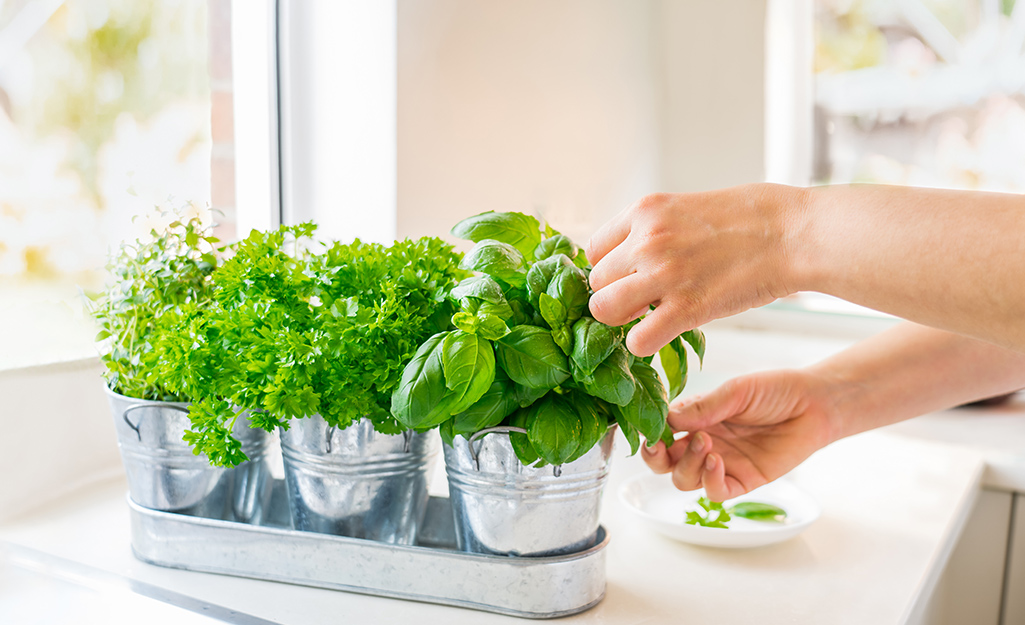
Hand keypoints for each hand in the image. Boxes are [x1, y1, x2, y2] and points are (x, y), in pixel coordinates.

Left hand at [586, 184, 804, 356]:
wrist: (793, 233)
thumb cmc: (752, 218)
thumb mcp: (688, 206)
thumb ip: (656, 229)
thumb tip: (634, 256)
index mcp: (645, 211)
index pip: (594, 250)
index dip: (610, 270)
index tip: (629, 278)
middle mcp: (646, 240)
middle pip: (596, 283)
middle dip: (615, 296)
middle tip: (642, 302)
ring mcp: (663, 274)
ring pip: (603, 310)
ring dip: (621, 321)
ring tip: (647, 318)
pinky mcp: (686, 308)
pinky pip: (637, 340)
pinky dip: (644, 344)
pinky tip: (663, 335)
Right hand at [642, 369, 841, 500]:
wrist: (814, 404)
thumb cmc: (775, 391)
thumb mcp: (735, 391)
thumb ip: (703, 406)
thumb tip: (667, 418)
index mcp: (696, 418)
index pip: (661, 431)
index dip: (650, 433)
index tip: (649, 428)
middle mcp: (703, 443)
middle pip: (664, 463)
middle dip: (655, 457)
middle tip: (661, 445)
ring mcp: (722, 464)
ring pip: (684, 480)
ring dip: (686, 465)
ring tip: (705, 443)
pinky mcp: (743, 481)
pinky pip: (715, 492)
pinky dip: (709, 481)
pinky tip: (716, 461)